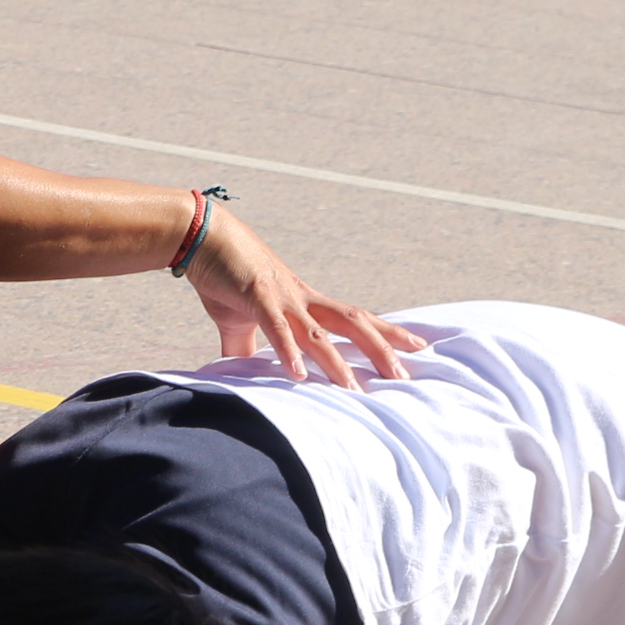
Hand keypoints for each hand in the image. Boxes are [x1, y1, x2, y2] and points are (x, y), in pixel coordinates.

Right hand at [183, 210, 418, 390]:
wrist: (205, 235)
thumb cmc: (227, 274)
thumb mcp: (241, 317)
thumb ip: (247, 347)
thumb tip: (242, 370)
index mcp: (306, 303)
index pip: (357, 319)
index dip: (388, 332)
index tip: (419, 346)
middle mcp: (303, 299)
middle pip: (353, 323)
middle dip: (381, 349)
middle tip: (404, 376)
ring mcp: (283, 297)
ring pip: (318, 332)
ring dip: (337, 361)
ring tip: (353, 388)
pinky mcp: (256, 295)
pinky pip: (276, 327)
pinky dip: (288, 351)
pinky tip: (298, 375)